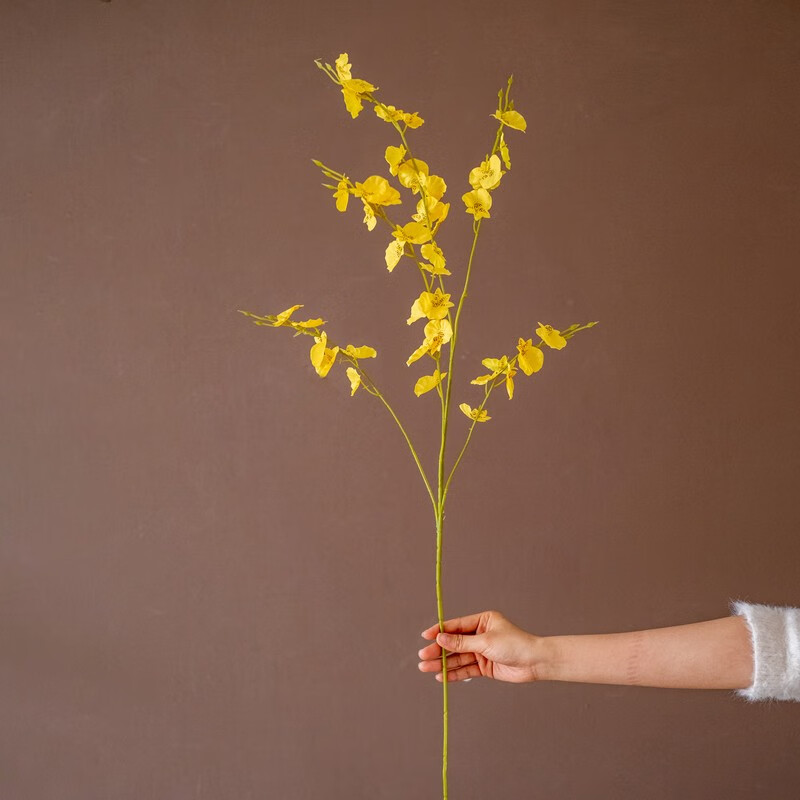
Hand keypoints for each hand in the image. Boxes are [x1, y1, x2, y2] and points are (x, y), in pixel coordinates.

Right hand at [418, 610, 544, 683]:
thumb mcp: (485, 642)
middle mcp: (481, 635)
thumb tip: (441, 638)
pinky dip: (454, 673)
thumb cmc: (515, 645)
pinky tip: (441, 676)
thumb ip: (462, 642)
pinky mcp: (485, 666)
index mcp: (482, 621)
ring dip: (442, 663)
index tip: (425, 636)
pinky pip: (466, 669)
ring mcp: (482, 651)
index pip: (456, 626)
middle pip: (455, 643)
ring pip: (458, 657)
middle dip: (439, 650)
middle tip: (422, 656)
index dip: (440, 631)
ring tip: (425, 668)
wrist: (535, 663)